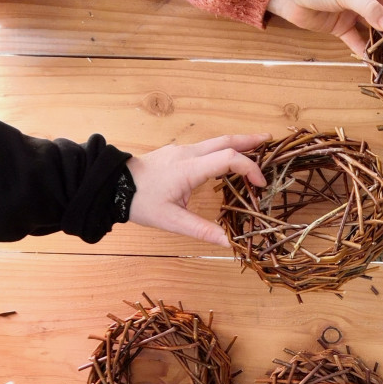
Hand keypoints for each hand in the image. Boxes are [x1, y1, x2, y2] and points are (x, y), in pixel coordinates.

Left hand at [127, 135, 268, 246]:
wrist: (113, 185)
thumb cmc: (140, 202)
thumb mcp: (171, 221)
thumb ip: (201, 230)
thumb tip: (227, 243)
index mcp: (189, 168)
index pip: (229, 159)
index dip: (250, 168)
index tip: (260, 184)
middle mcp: (188, 154)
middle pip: (226, 140)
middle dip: (250, 141)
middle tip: (270, 141)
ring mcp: (181, 150)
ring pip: (216, 141)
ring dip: (237, 144)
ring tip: (255, 149)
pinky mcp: (176, 153)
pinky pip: (206, 147)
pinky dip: (223, 149)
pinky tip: (227, 159)